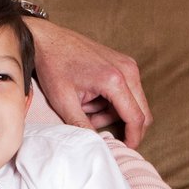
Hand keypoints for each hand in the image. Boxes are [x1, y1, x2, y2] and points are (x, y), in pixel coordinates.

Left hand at [25, 17, 151, 147]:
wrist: (47, 39)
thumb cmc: (53, 66)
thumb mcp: (64, 102)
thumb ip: (82, 127)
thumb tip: (97, 146)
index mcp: (115, 80)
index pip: (136, 117)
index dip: (133, 138)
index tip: (125, 150)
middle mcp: (127, 70)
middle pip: (141, 111)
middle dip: (123, 126)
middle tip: (95, 127)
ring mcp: (127, 64)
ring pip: (133, 103)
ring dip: (113, 113)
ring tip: (84, 107)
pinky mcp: (123, 62)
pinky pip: (127, 91)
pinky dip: (111, 101)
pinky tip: (90, 96)